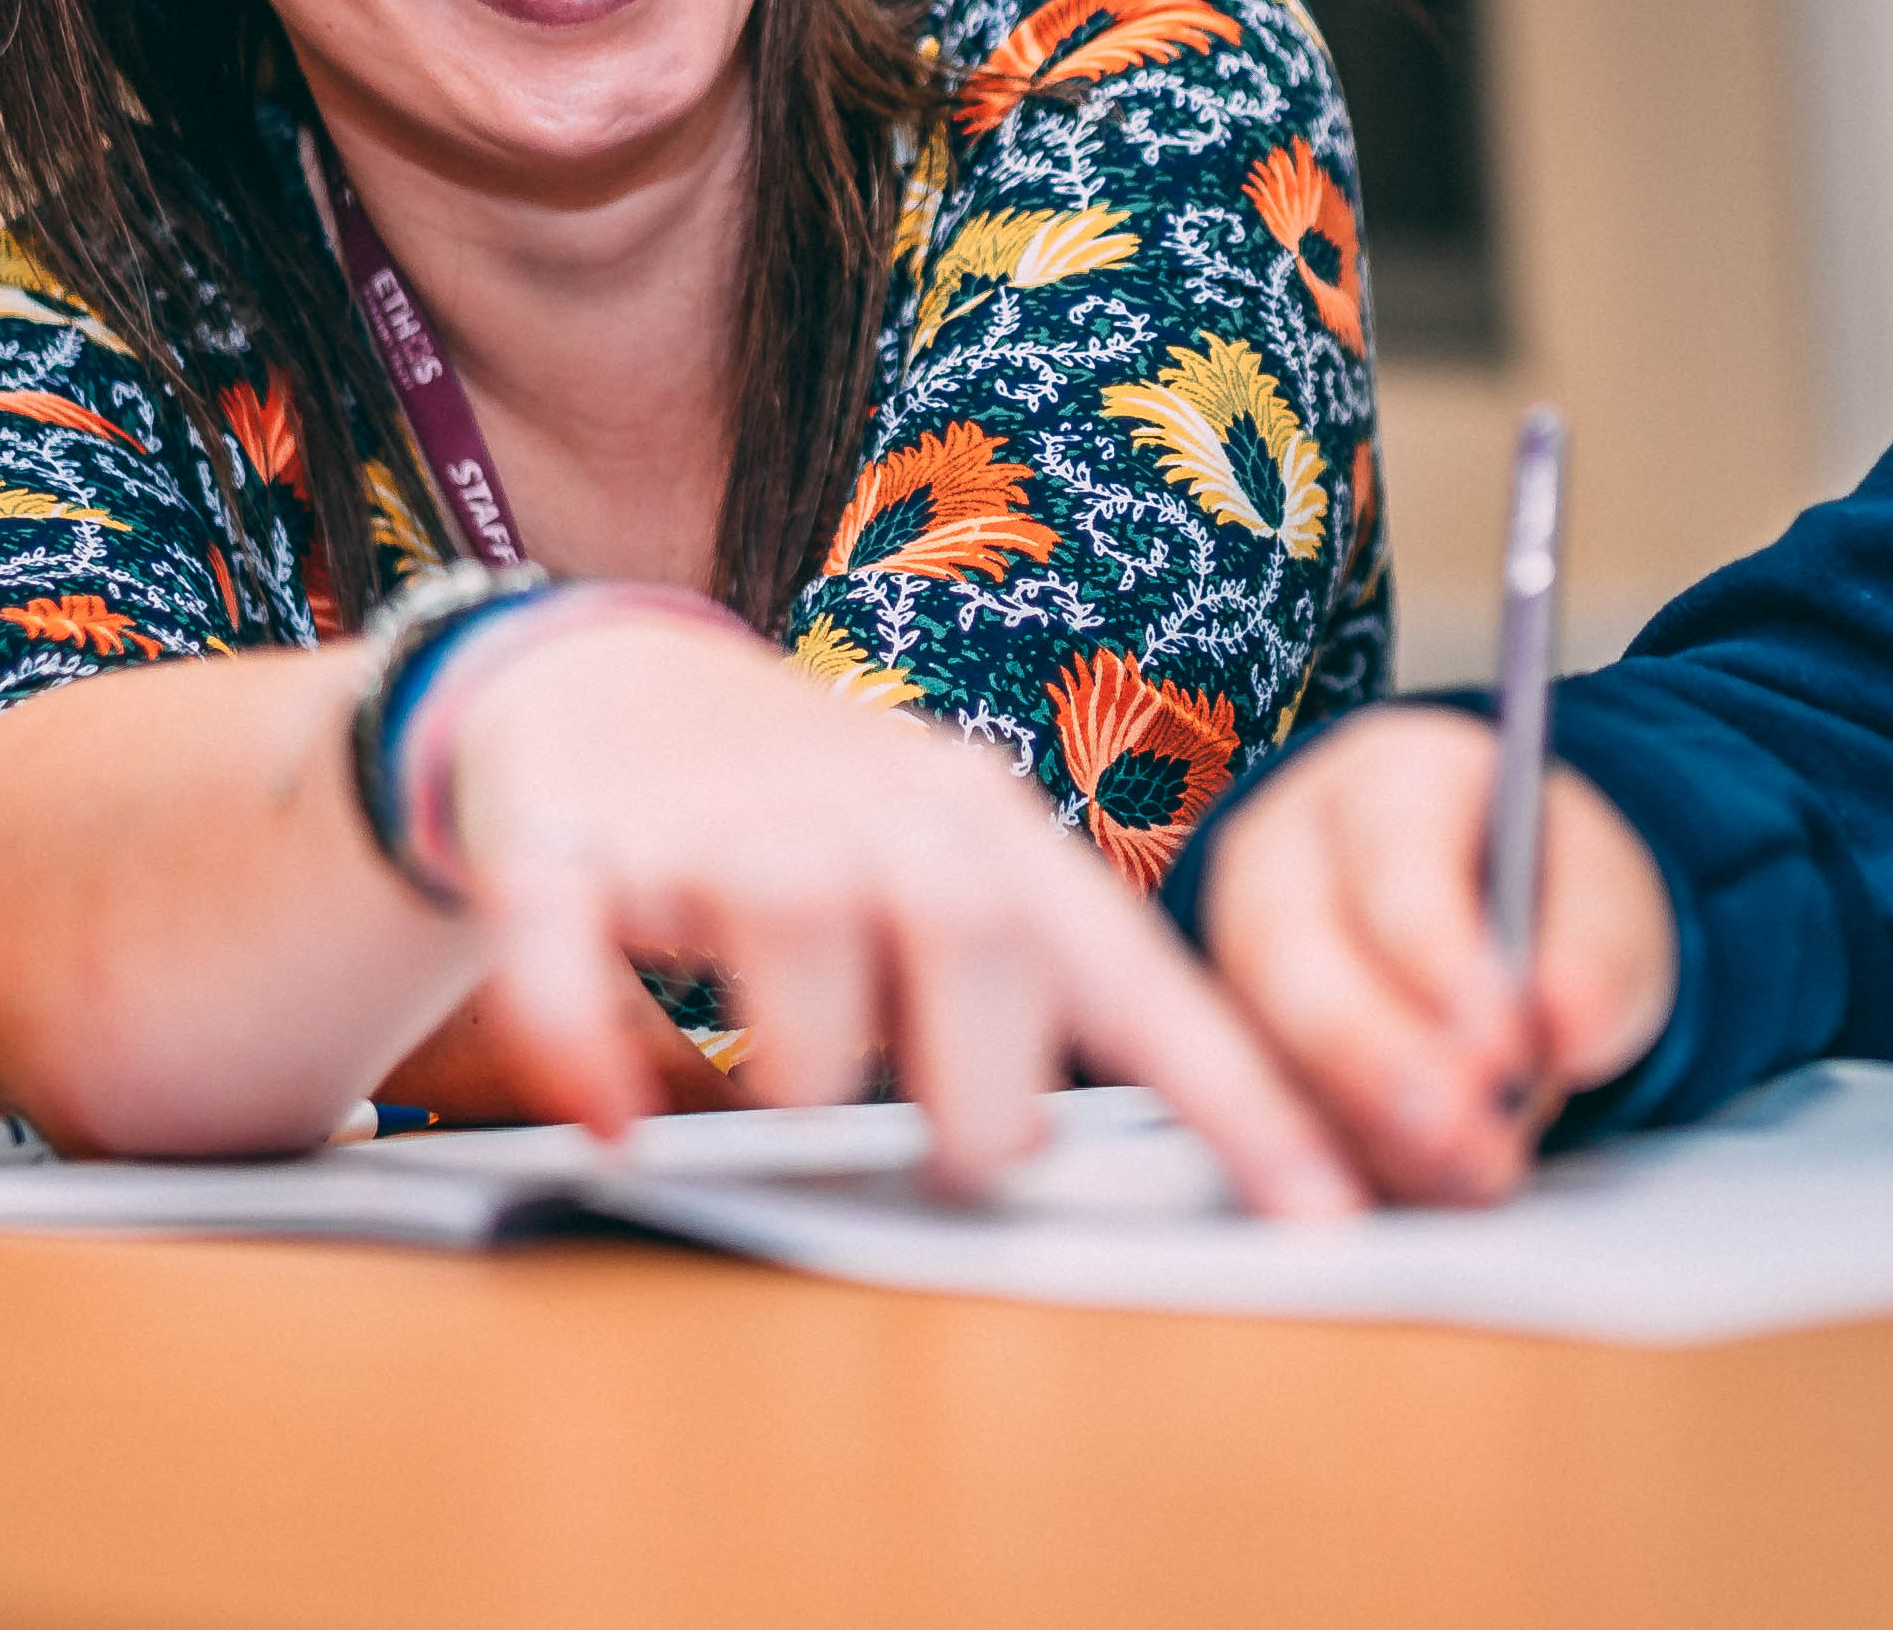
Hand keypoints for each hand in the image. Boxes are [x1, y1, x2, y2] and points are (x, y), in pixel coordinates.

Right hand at [441, 602, 1364, 1217]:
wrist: (605, 677)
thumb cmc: (815, 818)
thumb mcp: (947, 869)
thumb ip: (1036, 996)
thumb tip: (1125, 1173)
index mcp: (985, 834)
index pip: (1131, 979)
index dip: (1231, 1097)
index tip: (1321, 1214)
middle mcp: (871, 813)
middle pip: (975, 945)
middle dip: (979, 1095)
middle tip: (953, 1153)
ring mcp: (723, 826)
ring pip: (798, 952)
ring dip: (800, 1065)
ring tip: (780, 1101)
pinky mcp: (571, 848)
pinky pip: (579, 965)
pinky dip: (588, 1051)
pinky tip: (614, 1124)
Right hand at [1195, 706, 1674, 1205]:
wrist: (1509, 936)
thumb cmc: (1547, 902)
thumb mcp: (1606, 907)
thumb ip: (1595, 956)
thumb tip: (1566, 1023)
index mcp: (1390, 778)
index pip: (1393, 859)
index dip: (1442, 959)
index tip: (1503, 1046)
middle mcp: (1287, 847)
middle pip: (1289, 951)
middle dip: (1377, 1061)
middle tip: (1469, 1142)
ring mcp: (1239, 944)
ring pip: (1256, 1040)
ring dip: (1358, 1132)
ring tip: (1463, 1182)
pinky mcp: (1232, 1036)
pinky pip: (1251, 1105)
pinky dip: (1327, 1162)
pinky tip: (1400, 1196)